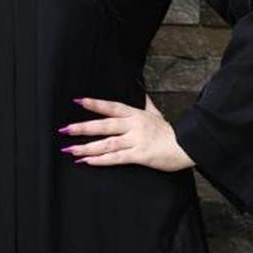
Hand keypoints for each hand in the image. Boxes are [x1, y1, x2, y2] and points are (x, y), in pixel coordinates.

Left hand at [58, 94, 195, 170]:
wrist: (186, 146)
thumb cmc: (171, 132)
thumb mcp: (157, 114)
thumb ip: (147, 104)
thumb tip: (142, 91)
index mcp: (136, 115)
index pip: (112, 107)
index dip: (95, 104)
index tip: (78, 101)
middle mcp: (134, 125)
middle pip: (104, 125)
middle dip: (83, 127)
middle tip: (65, 130)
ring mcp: (136, 140)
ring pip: (107, 143)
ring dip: (87, 147)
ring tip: (71, 150)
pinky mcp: (140, 155)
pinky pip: (117, 158)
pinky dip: (101, 160)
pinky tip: (87, 161)